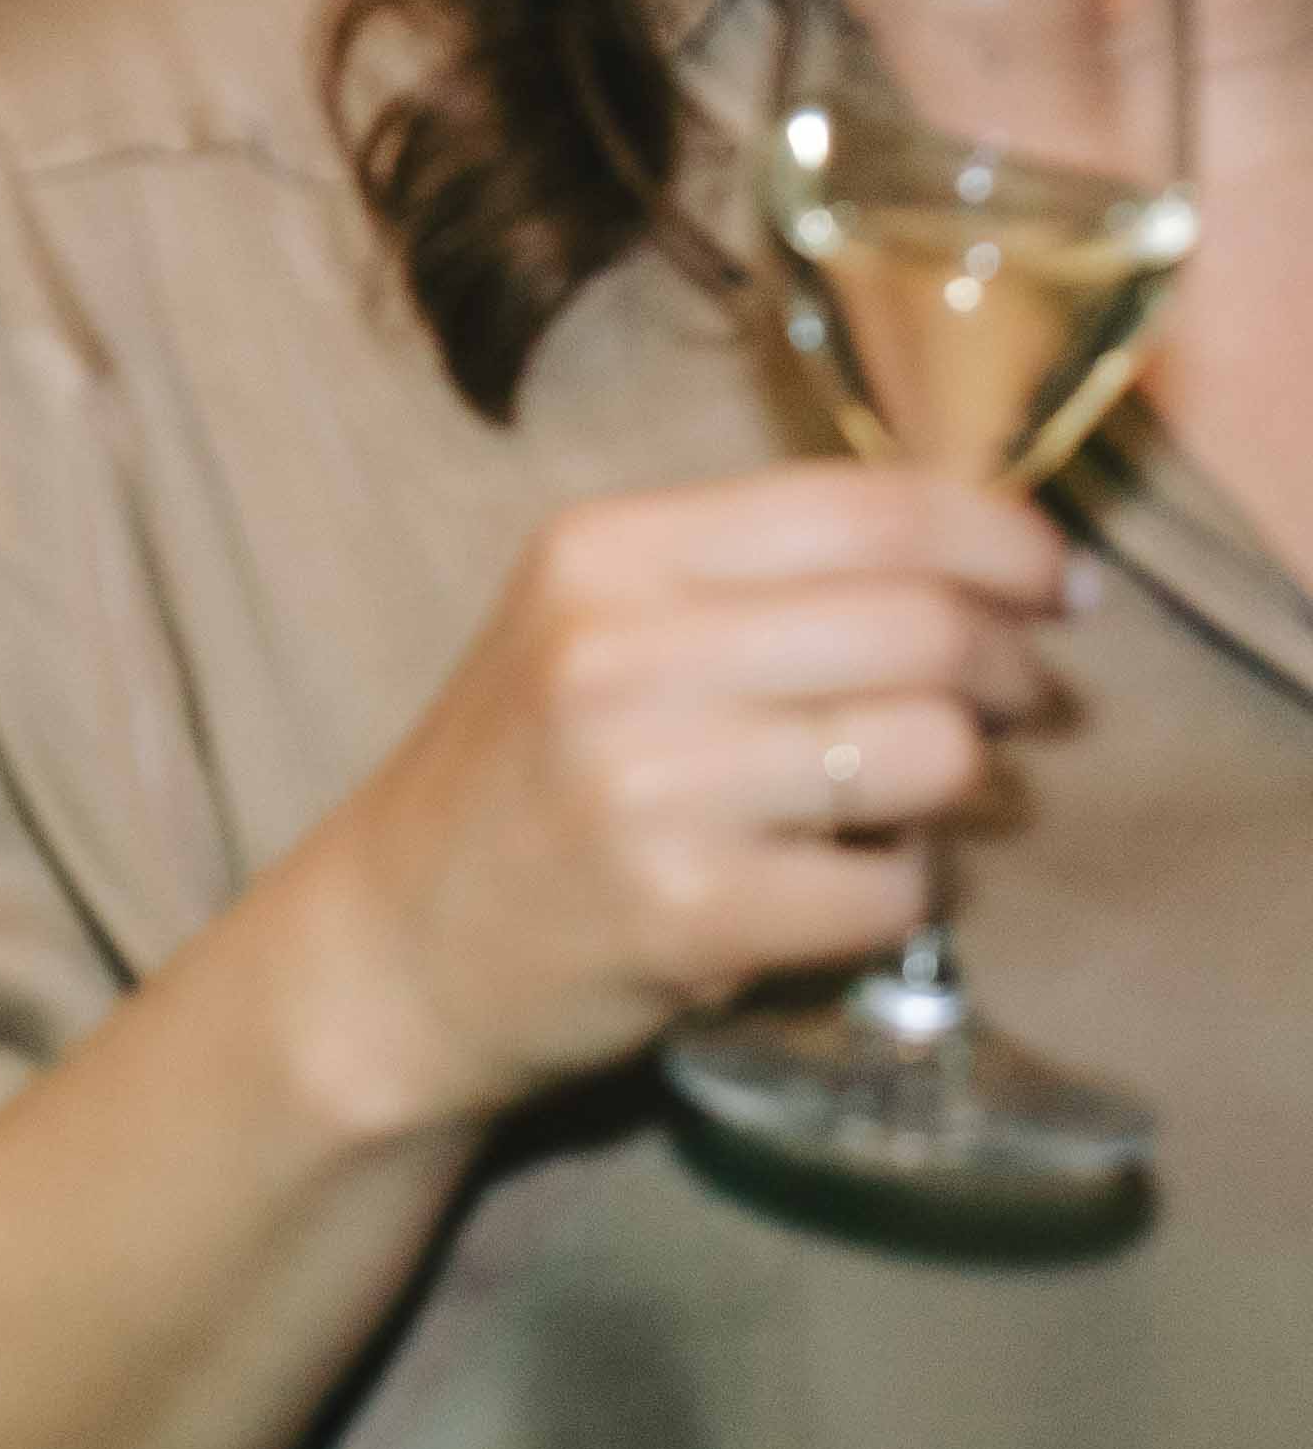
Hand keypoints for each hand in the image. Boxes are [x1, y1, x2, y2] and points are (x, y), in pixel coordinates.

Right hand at [296, 461, 1070, 1137]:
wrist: (395, 943)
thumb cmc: (529, 772)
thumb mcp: (596, 625)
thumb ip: (761, 576)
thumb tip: (1001, 558)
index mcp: (601, 551)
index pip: (868, 505)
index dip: (1003, 539)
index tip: (1054, 584)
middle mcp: (616, 651)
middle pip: (925, 628)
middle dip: (1010, 672)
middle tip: (1013, 708)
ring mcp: (648, 784)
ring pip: (933, 754)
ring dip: (960, 790)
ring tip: (908, 801)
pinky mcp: (689, 912)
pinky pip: (895, 887)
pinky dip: (897, 893)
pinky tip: (834, 885)